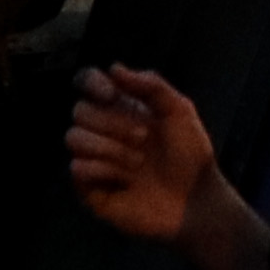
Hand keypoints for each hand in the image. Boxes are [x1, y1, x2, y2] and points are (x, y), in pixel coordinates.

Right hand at [64, 65, 215, 253]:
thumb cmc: (191, 157)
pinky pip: (76, 169)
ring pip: (73, 138)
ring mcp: (96, 160)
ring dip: (108, 147)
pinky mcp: (92, 189)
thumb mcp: (179, 111)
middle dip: (112, 123)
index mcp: (121, 109)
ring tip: (138, 162)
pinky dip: (101, 170)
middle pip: (79, 110)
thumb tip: (114, 68)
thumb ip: (150, 84)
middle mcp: (104, 132)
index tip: (111, 93)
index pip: (88, 84)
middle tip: (144, 137)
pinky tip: (125, 179)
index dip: (91, 83)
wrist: (196, 201)